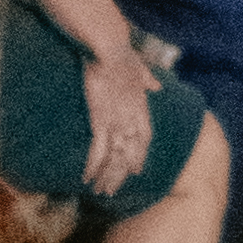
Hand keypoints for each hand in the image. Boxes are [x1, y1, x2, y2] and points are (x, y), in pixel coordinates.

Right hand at [77, 26, 156, 195]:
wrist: (110, 50)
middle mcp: (132, 120)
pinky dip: (93, 165)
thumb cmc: (123, 56)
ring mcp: (117, 122)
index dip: (139, 157)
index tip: (135, 171)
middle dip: (120, 175)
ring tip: (99, 191)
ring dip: (107, 176)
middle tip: (111, 191)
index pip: (144, 140)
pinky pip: (98, 149)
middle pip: (129, 155)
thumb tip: (156, 85)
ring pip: (114, 158)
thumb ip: (148, 81)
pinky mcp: (101, 120)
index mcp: (142, 109)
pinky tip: (86, 177)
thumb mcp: (140, 70)